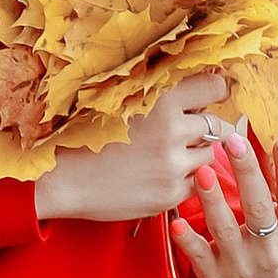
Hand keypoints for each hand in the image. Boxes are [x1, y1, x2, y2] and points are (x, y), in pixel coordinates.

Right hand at [37, 75, 229, 223]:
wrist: (62, 178)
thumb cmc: (85, 135)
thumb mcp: (121, 99)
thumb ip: (158, 92)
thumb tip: (195, 84)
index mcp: (160, 99)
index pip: (214, 87)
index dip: (214, 92)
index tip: (208, 97)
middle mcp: (171, 130)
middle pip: (215, 124)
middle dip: (203, 127)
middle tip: (180, 132)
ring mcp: (172, 164)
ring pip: (209, 154)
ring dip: (195, 153)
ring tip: (164, 154)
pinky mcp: (170, 193)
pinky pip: (196, 182)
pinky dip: (184, 177)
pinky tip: (158, 173)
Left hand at [171, 123, 277, 277]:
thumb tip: (270, 138)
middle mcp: (270, 250)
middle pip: (258, 208)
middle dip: (247, 174)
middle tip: (234, 142)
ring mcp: (241, 265)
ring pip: (225, 230)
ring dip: (213, 201)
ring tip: (203, 171)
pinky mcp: (216, 277)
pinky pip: (199, 256)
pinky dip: (188, 241)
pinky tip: (178, 223)